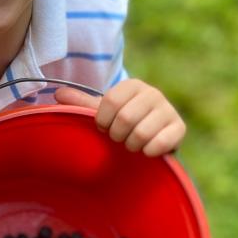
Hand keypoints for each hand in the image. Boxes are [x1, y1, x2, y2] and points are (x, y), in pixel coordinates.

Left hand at [54, 79, 184, 156]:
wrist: (150, 140)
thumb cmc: (122, 125)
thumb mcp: (102, 113)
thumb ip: (81, 104)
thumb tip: (57, 93)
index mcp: (132, 85)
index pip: (110, 101)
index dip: (102, 121)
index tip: (103, 127)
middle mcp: (153, 93)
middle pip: (125, 118)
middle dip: (117, 135)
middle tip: (119, 138)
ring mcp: (169, 110)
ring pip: (141, 133)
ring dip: (132, 145)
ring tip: (132, 144)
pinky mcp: (180, 129)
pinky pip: (161, 143)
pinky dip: (149, 152)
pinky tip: (147, 151)